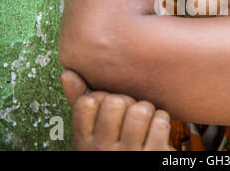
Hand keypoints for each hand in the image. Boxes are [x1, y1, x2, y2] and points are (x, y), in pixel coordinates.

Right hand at [60, 70, 175, 150]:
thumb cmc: (113, 148)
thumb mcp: (91, 133)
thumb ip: (79, 102)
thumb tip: (67, 73)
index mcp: (85, 142)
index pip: (86, 102)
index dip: (101, 97)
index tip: (108, 107)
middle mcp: (103, 150)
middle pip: (115, 102)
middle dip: (128, 101)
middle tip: (130, 112)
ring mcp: (129, 154)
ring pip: (140, 110)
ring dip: (147, 110)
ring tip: (145, 119)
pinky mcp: (154, 155)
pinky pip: (160, 122)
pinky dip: (162, 120)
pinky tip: (156, 129)